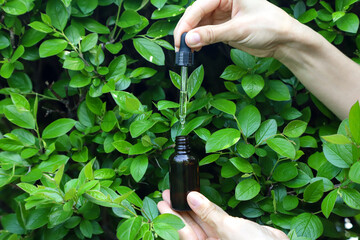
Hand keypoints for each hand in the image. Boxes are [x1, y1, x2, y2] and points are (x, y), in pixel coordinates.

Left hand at [157, 190, 288, 239]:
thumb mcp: (229, 228)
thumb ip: (209, 213)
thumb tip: (192, 197)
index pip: (182, 232)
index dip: (170, 216)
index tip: (161, 201)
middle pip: (189, 227)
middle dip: (178, 210)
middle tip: (168, 193)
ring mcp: (221, 238)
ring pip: (201, 222)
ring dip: (191, 208)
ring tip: (179, 192)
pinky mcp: (231, 231)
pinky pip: (215, 219)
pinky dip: (207, 209)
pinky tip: (199, 198)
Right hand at [174, 0, 302, 57]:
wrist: (283, 40)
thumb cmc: (269, 26)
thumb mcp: (238, 29)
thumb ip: (211, 34)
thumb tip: (189, 39)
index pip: (199, 6)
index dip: (187, 23)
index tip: (180, 39)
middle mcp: (223, 2)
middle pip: (196, 14)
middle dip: (187, 30)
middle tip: (181, 47)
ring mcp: (223, 15)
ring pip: (199, 24)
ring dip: (192, 37)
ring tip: (188, 50)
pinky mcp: (224, 27)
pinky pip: (206, 32)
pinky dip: (200, 40)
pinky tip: (196, 48)